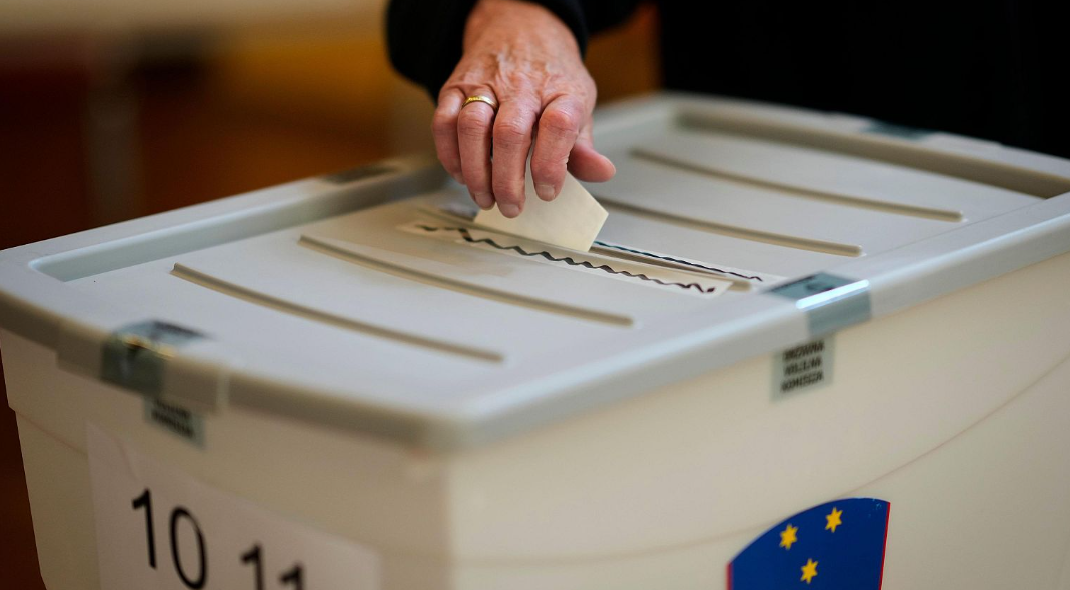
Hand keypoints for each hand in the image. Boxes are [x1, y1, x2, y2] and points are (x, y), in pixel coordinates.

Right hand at [433, 0, 615, 216]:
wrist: (519, 29)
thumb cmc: (550, 76)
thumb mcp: (578, 103)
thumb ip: (584, 145)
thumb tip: (600, 172)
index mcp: (560, 91)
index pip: (558, 125)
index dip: (552, 164)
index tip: (547, 191)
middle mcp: (523, 86)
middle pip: (510, 134)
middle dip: (507, 179)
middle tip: (511, 206)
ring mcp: (486, 84)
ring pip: (473, 128)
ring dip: (475, 171)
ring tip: (485, 197)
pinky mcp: (456, 87)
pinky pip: (444, 122)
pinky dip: (449, 154)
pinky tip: (461, 174)